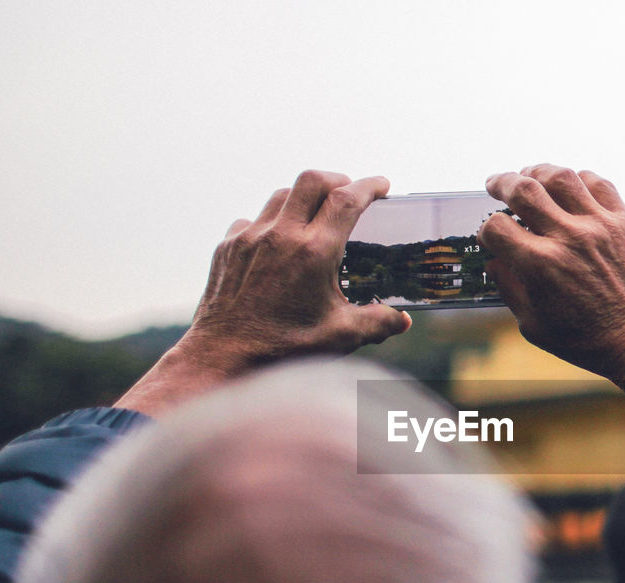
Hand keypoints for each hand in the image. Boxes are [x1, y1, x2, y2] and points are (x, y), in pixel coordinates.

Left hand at [116, 171, 410, 414]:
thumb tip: (401, 320)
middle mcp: (280, 236)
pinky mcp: (228, 248)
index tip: (382, 185)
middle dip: (337, 180)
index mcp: (313, 253)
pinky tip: (279, 243)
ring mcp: (250, 238)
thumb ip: (376, 323)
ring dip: (304, 199)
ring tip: (316, 216)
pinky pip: (253, 220)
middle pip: (312, 181)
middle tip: (350, 191)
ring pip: (282, 196)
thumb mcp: (340, 337)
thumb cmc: (283, 349)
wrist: (222, 359)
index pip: (347, 200)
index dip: (369, 186)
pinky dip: (272, 223)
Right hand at [479, 165, 624, 417]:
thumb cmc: (588, 342)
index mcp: (540, 266)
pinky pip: (599, 183)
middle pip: (523, 190)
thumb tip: (495, 261)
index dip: (487, 230)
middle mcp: (568, 238)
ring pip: (561, 176)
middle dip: (502, 183)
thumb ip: (510, 289)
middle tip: (495, 183)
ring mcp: (600, 226)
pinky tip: (570, 187)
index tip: (492, 236)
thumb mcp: (534, 326)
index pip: (497, 228)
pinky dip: (579, 180)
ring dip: (538, 172)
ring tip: (530, 176)